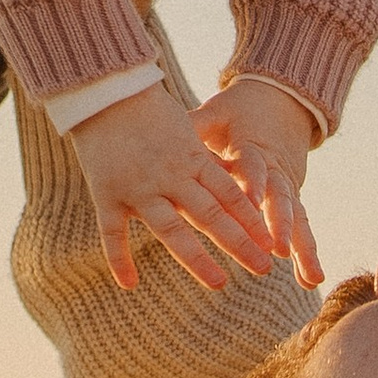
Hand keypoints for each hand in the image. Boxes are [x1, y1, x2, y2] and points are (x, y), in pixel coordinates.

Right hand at [72, 79, 279, 294]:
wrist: (105, 92)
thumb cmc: (151, 111)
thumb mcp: (188, 133)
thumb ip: (209, 161)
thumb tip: (241, 179)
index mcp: (192, 160)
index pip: (229, 195)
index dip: (252, 220)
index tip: (272, 245)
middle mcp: (169, 176)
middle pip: (209, 215)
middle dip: (238, 243)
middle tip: (263, 268)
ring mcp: (138, 188)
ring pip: (170, 229)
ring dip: (196, 259)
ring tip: (220, 284)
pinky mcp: (107, 194)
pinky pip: (112, 232)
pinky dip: (119, 258)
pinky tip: (129, 285)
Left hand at [195, 77, 324, 289]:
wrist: (282, 101)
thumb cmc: (240, 110)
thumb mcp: (217, 112)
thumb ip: (195, 124)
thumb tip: (169, 128)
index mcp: (253, 147)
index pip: (253, 167)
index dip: (253, 184)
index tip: (251, 204)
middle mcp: (276, 168)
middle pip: (280, 199)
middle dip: (281, 225)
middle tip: (278, 250)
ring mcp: (289, 184)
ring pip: (297, 218)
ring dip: (303, 247)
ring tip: (310, 278)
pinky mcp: (294, 195)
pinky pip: (301, 226)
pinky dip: (306, 253)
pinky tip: (310, 281)